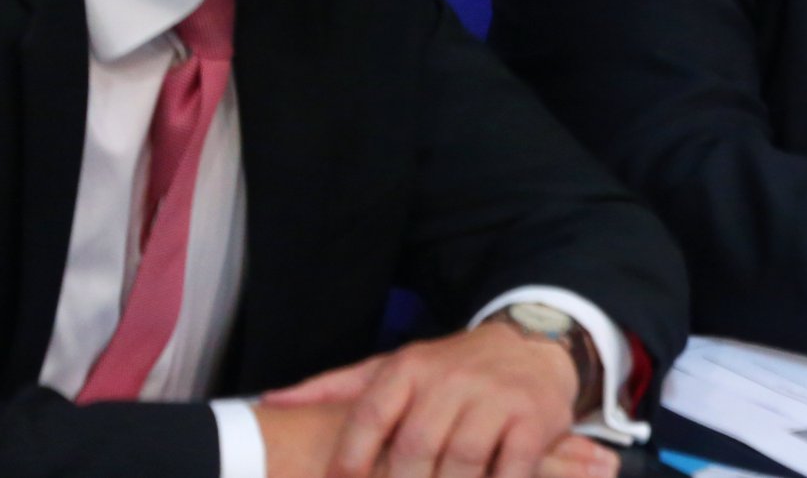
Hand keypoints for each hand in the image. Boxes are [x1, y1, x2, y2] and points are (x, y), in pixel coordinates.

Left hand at [255, 402, 616, 477]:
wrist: (536, 341)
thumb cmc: (454, 367)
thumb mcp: (396, 366)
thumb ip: (335, 387)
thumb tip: (270, 401)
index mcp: (412, 368)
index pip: (370, 416)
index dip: (350, 460)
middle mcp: (453, 379)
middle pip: (415, 449)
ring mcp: (497, 399)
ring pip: (460, 462)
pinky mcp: (535, 420)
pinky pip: (510, 467)